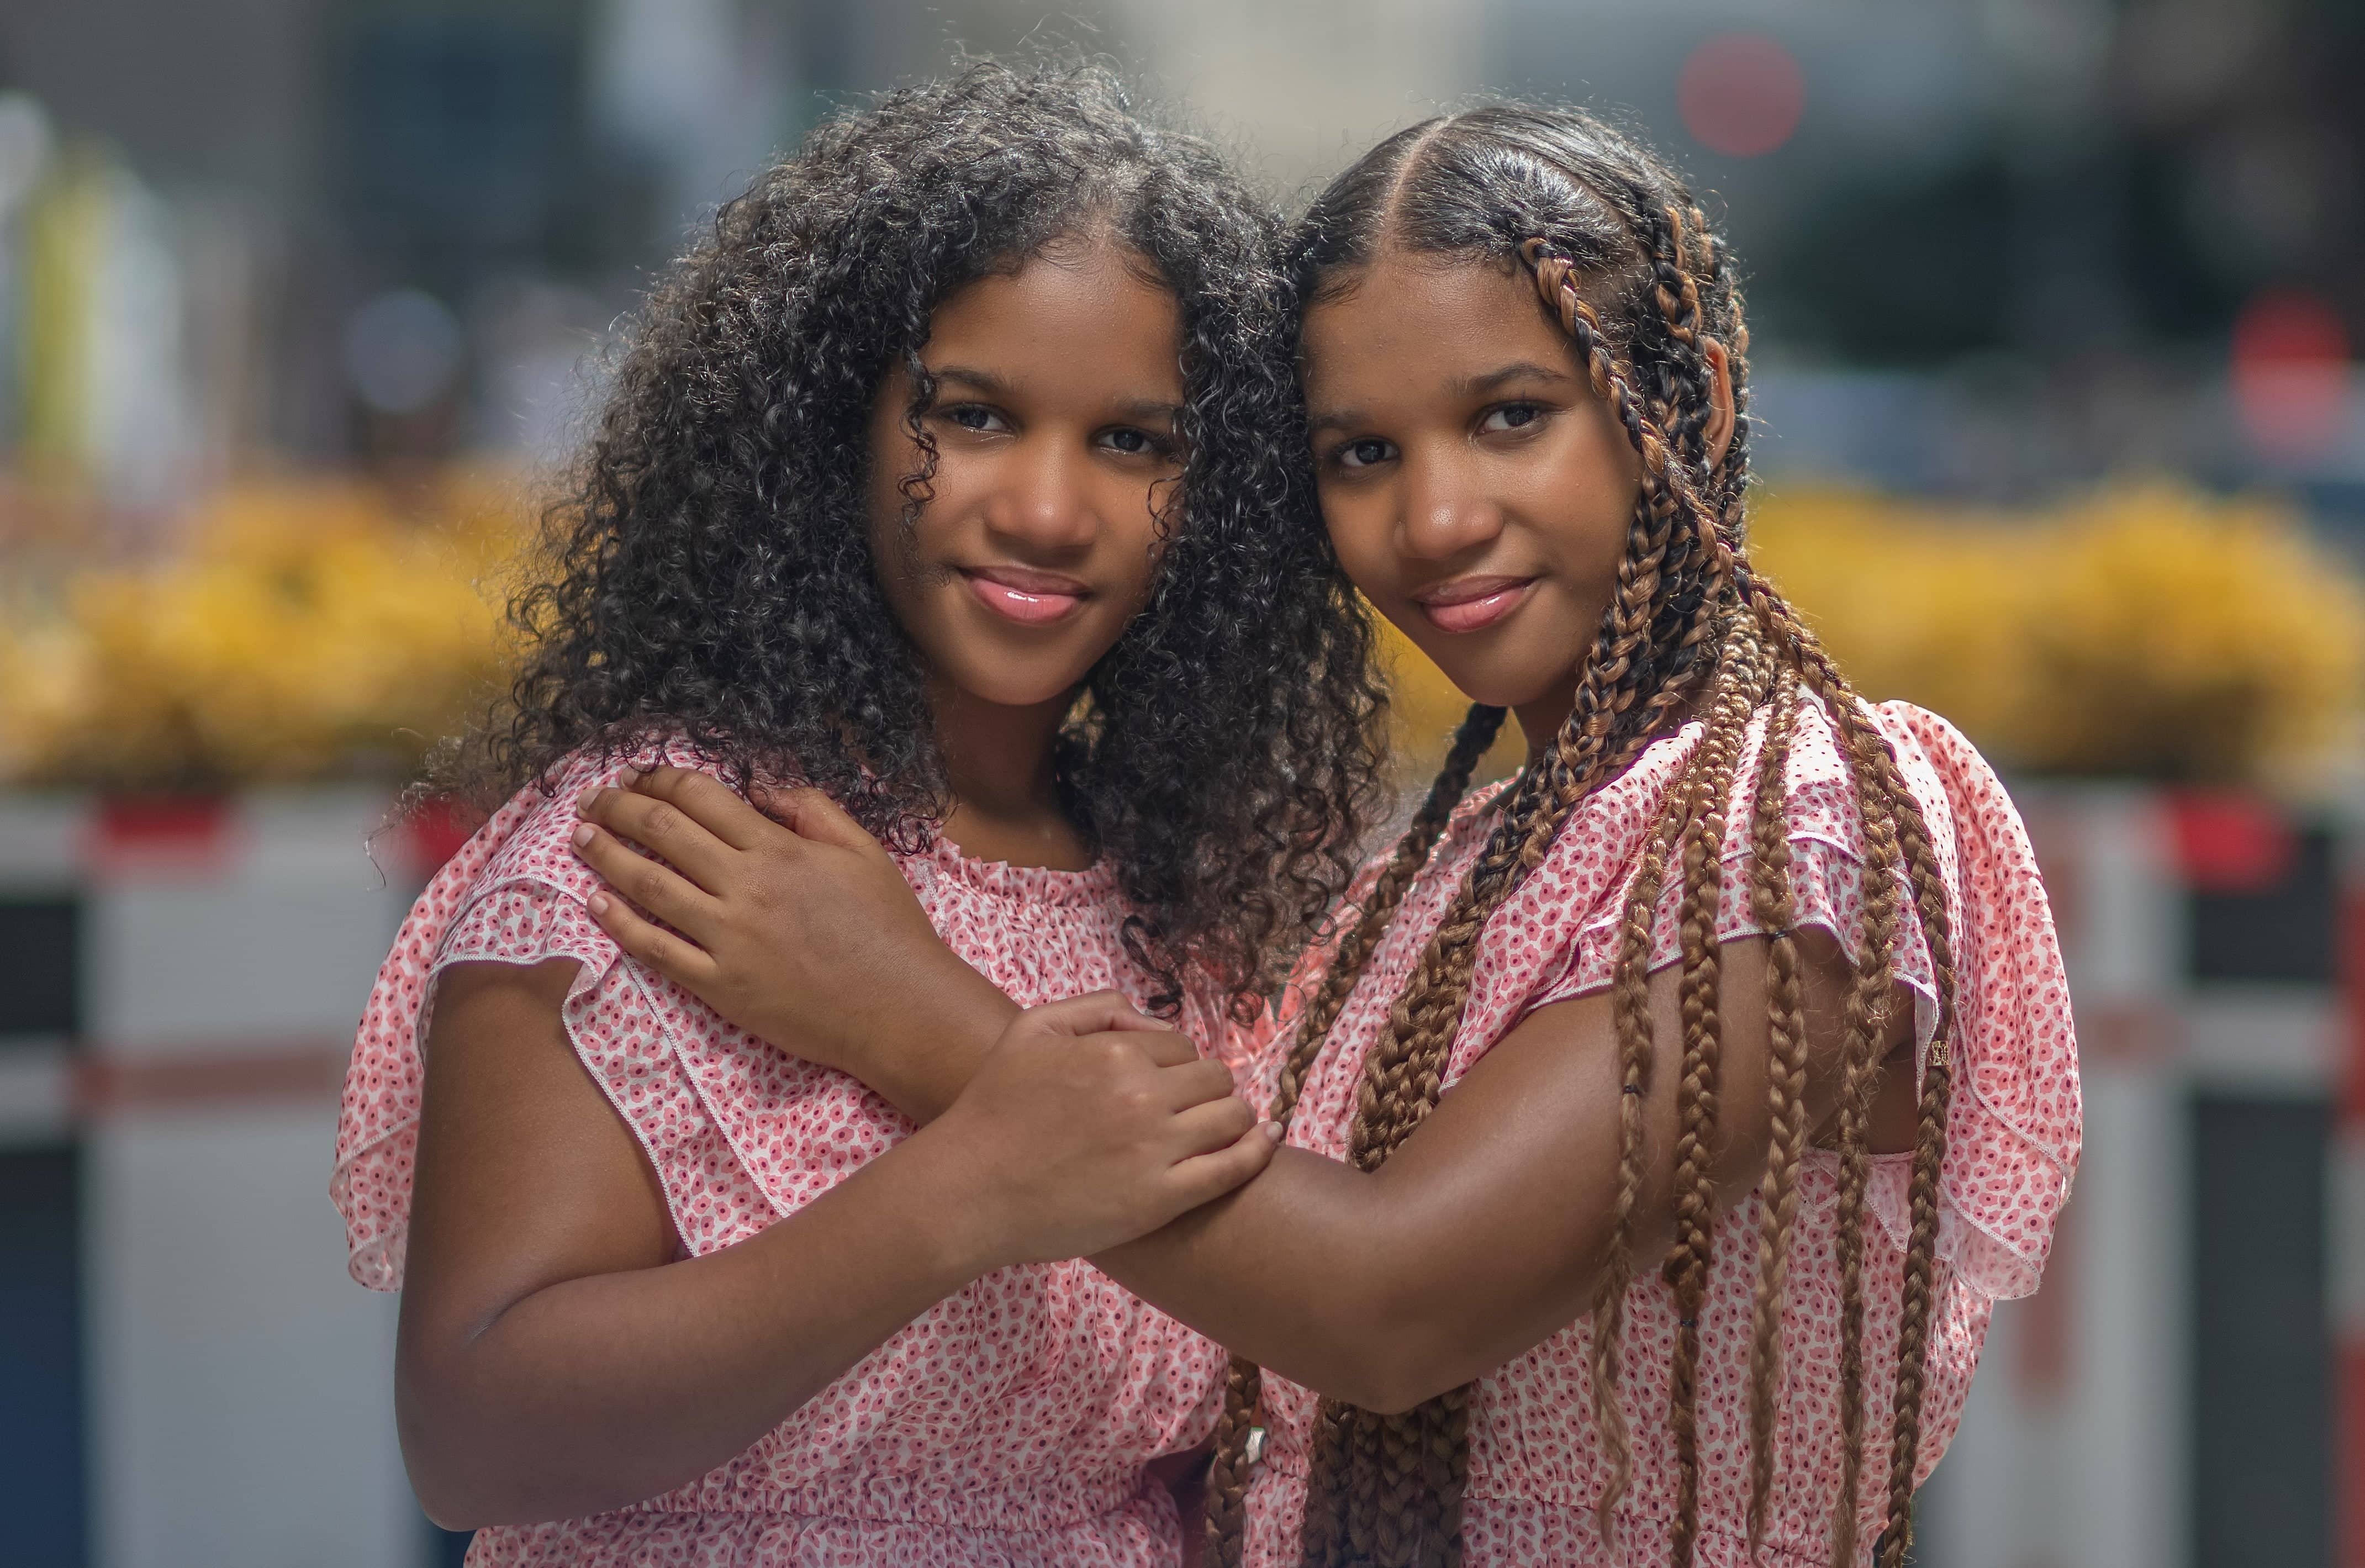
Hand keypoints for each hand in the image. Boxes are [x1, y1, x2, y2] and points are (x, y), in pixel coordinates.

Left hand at [571, 767, 975, 1075]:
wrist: (902, 1008)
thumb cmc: (889, 928)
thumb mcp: (863, 852)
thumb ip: (811, 810)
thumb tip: (758, 788)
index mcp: (780, 849)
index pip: (701, 797)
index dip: (660, 778)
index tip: (638, 774)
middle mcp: (747, 887)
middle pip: (663, 831)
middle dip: (619, 807)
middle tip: (593, 798)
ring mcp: (729, 939)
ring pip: (648, 885)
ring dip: (605, 856)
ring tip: (579, 838)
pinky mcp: (721, 986)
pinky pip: (656, 951)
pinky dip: (620, 924)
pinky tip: (595, 904)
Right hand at [927, 993, 1279, 1267]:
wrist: (968, 1191)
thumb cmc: (994, 1109)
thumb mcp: (1032, 1030)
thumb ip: (1097, 1010)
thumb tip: (1154, 1020)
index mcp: (1114, 1053)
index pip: (1181, 1047)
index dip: (1177, 1063)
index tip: (1167, 1081)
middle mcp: (1142, 1096)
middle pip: (1215, 1079)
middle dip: (1209, 1087)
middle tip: (1193, 1106)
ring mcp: (1155, 1150)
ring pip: (1233, 1117)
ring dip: (1235, 1116)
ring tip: (1224, 1126)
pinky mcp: (1159, 1200)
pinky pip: (1232, 1168)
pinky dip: (1257, 1151)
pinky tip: (1267, 1141)